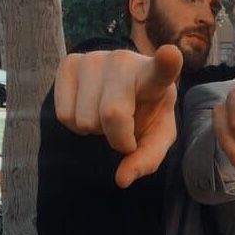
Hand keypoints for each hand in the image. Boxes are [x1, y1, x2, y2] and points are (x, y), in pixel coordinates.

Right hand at [54, 45, 182, 187]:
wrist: (123, 92)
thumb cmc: (145, 114)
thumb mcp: (156, 137)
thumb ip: (147, 158)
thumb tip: (122, 179)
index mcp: (156, 77)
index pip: (162, 70)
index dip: (166, 63)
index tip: (170, 55)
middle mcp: (125, 61)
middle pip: (112, 114)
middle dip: (117, 137)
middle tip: (125, 130)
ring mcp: (94, 58)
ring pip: (84, 118)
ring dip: (95, 130)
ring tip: (107, 116)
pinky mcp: (69, 62)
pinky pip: (64, 114)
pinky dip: (76, 125)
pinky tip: (89, 110)